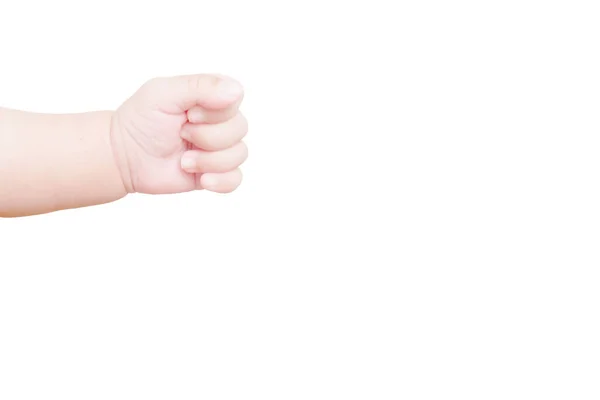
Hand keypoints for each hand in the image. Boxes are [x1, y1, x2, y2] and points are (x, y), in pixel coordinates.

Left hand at [110, 74, 247, 194]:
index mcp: (211, 97)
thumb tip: (236, 91)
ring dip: (209, 161)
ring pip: (239, 154)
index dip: (215, 112)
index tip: (189, 115)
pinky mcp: (216, 172)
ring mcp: (219, 148)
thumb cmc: (141, 120)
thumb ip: (201, 86)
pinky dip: (221, 181)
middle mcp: (220, 121)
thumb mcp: (164, 92)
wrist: (124, 156)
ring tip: (184, 161)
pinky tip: (203, 179)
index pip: (236, 99)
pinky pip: (236, 178)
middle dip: (207, 137)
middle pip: (240, 128)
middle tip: (181, 135)